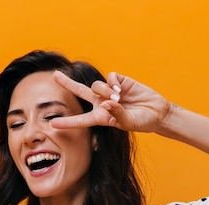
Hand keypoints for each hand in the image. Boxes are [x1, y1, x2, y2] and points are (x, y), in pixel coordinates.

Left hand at [50, 70, 172, 132]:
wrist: (157, 112)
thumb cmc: (142, 122)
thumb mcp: (129, 122)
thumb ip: (117, 114)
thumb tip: (107, 102)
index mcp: (101, 117)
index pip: (81, 120)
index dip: (67, 122)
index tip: (52, 124)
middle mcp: (101, 103)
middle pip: (79, 91)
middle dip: (67, 83)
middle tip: (54, 75)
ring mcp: (109, 91)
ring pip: (96, 86)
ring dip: (106, 91)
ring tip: (118, 98)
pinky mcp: (118, 81)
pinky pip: (109, 78)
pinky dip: (114, 83)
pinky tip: (122, 90)